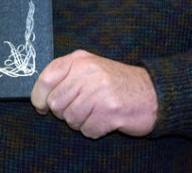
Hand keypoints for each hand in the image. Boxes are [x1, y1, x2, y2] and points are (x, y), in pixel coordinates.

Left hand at [31, 50, 157, 138]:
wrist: (152, 93)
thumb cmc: (116, 83)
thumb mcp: (90, 68)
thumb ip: (65, 76)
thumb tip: (39, 97)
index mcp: (80, 60)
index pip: (46, 78)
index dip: (38, 96)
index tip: (41, 106)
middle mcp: (88, 72)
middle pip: (55, 103)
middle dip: (64, 112)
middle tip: (80, 108)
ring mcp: (99, 91)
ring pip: (70, 119)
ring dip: (80, 122)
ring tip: (95, 112)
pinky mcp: (110, 111)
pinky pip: (87, 130)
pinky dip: (94, 130)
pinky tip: (106, 120)